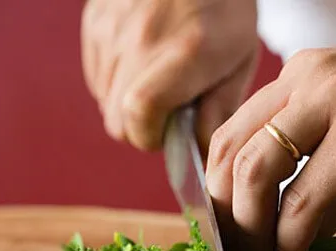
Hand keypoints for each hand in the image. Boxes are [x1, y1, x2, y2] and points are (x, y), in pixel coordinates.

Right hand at [81, 0, 257, 153]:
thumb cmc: (225, 8)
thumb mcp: (240, 58)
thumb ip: (221, 109)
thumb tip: (199, 151)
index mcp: (187, 52)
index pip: (142, 113)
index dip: (151, 137)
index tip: (168, 136)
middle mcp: (142, 40)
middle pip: (117, 120)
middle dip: (142, 129)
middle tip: (167, 111)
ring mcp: (113, 29)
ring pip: (105, 101)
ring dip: (129, 105)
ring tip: (157, 80)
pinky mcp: (96, 22)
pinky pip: (97, 76)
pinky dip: (117, 83)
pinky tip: (141, 64)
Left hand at [206, 40, 335, 250]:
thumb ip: (315, 180)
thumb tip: (283, 230)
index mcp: (298, 77)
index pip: (230, 134)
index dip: (217, 187)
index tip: (224, 225)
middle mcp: (306, 83)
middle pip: (230, 153)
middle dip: (224, 213)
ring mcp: (332, 106)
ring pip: (255, 174)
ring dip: (249, 232)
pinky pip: (303, 203)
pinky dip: (288, 242)